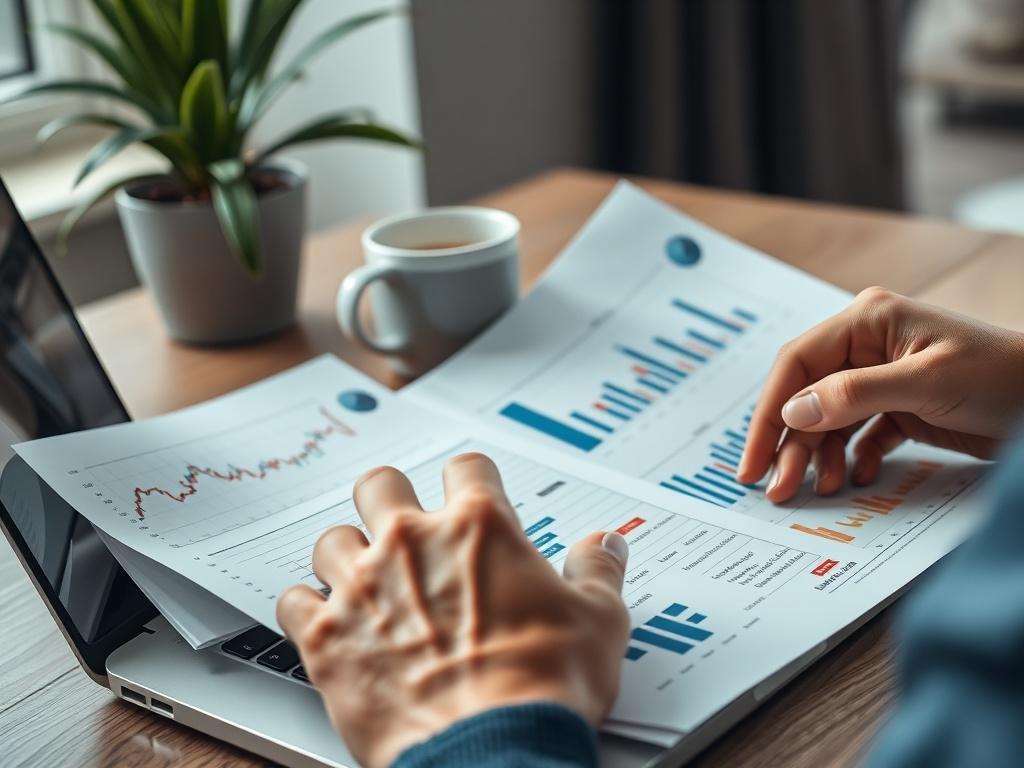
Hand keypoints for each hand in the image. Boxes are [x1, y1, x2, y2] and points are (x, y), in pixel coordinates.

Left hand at [276, 452, 630, 767]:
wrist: (492, 749)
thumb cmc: (544, 685)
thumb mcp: (598, 620)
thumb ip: (598, 570)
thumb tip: (606, 545)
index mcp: (478, 527)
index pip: (467, 468)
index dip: (471, 482)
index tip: (472, 497)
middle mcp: (413, 543)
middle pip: (381, 483)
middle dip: (391, 499)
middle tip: (404, 528)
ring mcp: (362, 586)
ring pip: (331, 538)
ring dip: (346, 555)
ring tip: (362, 579)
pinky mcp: (324, 636)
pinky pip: (290, 601)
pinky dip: (304, 608)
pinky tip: (322, 621)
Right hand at [738, 287, 1023, 502]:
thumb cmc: (1002, 377)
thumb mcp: (927, 383)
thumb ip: (854, 395)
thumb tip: (791, 414)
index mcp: (867, 320)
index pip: (797, 364)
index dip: (768, 414)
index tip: (754, 460)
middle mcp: (868, 345)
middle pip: (808, 396)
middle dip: (791, 445)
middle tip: (779, 489)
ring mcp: (883, 376)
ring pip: (829, 419)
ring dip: (819, 455)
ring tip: (820, 488)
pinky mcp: (901, 406)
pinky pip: (859, 432)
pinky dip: (853, 455)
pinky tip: (856, 475)